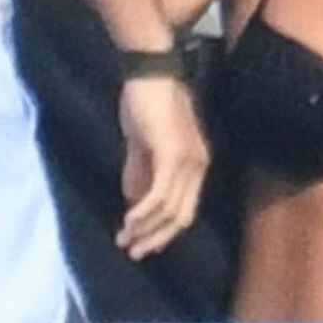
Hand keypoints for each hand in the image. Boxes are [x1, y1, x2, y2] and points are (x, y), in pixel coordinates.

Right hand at [116, 77, 208, 259]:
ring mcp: (188, 161)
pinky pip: (159, 196)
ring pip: (170, 211)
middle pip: (182, 217)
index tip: (140, 243)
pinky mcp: (172, 156)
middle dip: (156, 239)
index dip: (163, 230)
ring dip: (146, 230)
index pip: (185, 208)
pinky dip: (144, 214)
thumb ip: (140, 173)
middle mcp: (198, 165)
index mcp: (195, 163)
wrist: (148, 70)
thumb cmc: (144, 101)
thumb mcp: (142, 145)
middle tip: (133, 252)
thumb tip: (134, 203)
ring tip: (125, 240)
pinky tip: (128, 222)